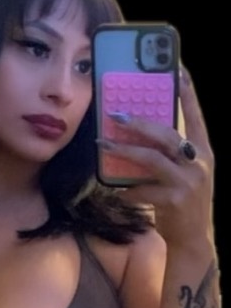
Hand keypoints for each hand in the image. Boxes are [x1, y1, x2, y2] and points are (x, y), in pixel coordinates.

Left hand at [101, 68, 213, 247]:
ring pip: (153, 159)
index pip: (195, 115)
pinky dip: (127, 189)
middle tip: (116, 115)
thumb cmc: (183, 202)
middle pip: (167, 134)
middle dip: (141, 122)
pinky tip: (116, 189)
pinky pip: (143, 189)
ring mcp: (188, 183)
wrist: (192, 240)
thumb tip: (140, 133)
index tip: (176, 67)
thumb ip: (171, 154)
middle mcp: (199, 164)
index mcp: (204, 151)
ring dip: (125, 151)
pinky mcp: (174, 201)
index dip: (186, 91)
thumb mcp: (185, 174)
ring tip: (104, 145)